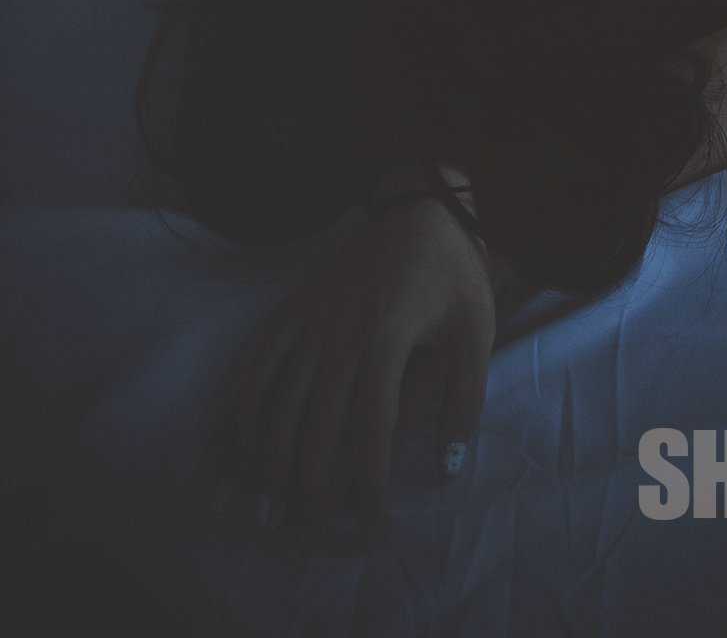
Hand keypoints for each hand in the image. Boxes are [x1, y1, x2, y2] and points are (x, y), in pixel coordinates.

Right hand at [214, 198, 495, 545]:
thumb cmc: (451, 271)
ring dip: (265, 460)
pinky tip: (238, 448)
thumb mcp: (476, 328)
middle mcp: (338, 334)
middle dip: (307, 488)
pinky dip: (240, 411)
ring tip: (266, 508)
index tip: (371, 527)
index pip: (370, 429)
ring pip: (273, 403)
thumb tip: (449, 466)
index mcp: (387, 339)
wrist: (416, 205)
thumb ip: (465, 397)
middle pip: (311, 426)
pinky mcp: (289, 311)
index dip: (367, 484)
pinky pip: (253, 366)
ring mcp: (307, 322)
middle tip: (310, 533)